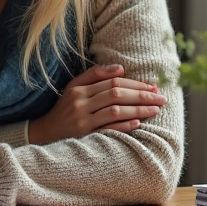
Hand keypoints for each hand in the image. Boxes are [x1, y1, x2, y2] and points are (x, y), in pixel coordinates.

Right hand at [28, 64, 166, 144]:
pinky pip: (108, 129)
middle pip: (116, 94)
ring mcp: (82, 121)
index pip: (112, 82)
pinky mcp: (84, 136)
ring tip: (155, 110)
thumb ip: (95, 75)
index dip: (135, 84)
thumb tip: (120, 69)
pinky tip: (138, 123)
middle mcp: (80, 103)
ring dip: (138, 109)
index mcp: (79, 89)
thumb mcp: (74, 87)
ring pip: (115, 111)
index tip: (153, 87)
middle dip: (141, 95)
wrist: (45, 133)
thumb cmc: (65, 108)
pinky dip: (124, 125)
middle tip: (161, 98)